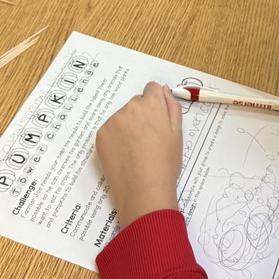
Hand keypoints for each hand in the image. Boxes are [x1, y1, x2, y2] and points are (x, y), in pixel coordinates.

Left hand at [95, 81, 182, 227]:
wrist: (144, 190)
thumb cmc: (166, 163)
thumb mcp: (178, 133)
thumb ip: (171, 106)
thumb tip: (163, 90)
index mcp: (151, 104)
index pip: (152, 89)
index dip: (156, 103)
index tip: (157, 119)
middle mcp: (130, 107)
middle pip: (137, 103)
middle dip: (142, 115)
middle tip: (149, 140)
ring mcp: (113, 121)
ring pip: (123, 117)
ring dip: (128, 126)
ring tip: (136, 151)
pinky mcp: (101, 135)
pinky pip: (111, 129)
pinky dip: (116, 138)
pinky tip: (124, 155)